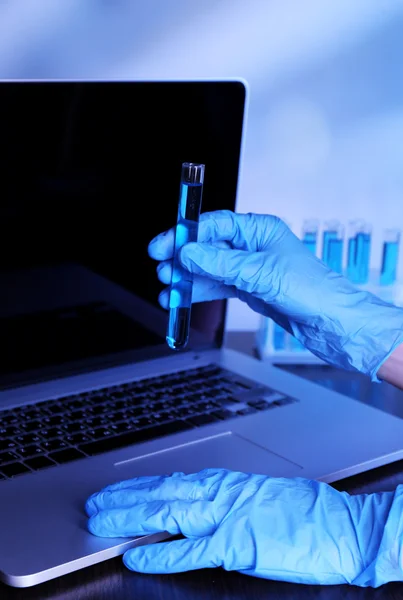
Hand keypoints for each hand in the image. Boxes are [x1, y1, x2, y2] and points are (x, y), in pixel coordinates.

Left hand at [85, 468, 400, 586]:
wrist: (344, 527)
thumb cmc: (311, 514)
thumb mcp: (266, 495)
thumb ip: (235, 498)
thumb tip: (213, 502)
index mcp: (231, 481)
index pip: (175, 480)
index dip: (142, 485)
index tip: (119, 488)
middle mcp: (224, 493)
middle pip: (162, 492)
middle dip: (124, 498)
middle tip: (94, 503)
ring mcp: (229, 516)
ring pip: (166, 513)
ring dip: (130, 518)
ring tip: (101, 523)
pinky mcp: (237, 544)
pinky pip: (189, 550)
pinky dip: (159, 552)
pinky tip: (136, 555)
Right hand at [148, 210, 402, 379]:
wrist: (332, 324)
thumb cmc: (312, 290)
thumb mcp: (261, 274)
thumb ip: (221, 264)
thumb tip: (189, 252)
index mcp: (260, 230)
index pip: (215, 225)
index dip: (187, 234)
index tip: (165, 245)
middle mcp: (253, 246)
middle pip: (207, 247)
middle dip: (182, 258)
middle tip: (162, 269)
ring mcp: (250, 268)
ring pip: (209, 269)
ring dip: (187, 279)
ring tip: (167, 290)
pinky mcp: (249, 288)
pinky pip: (216, 286)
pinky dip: (199, 293)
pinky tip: (182, 298)